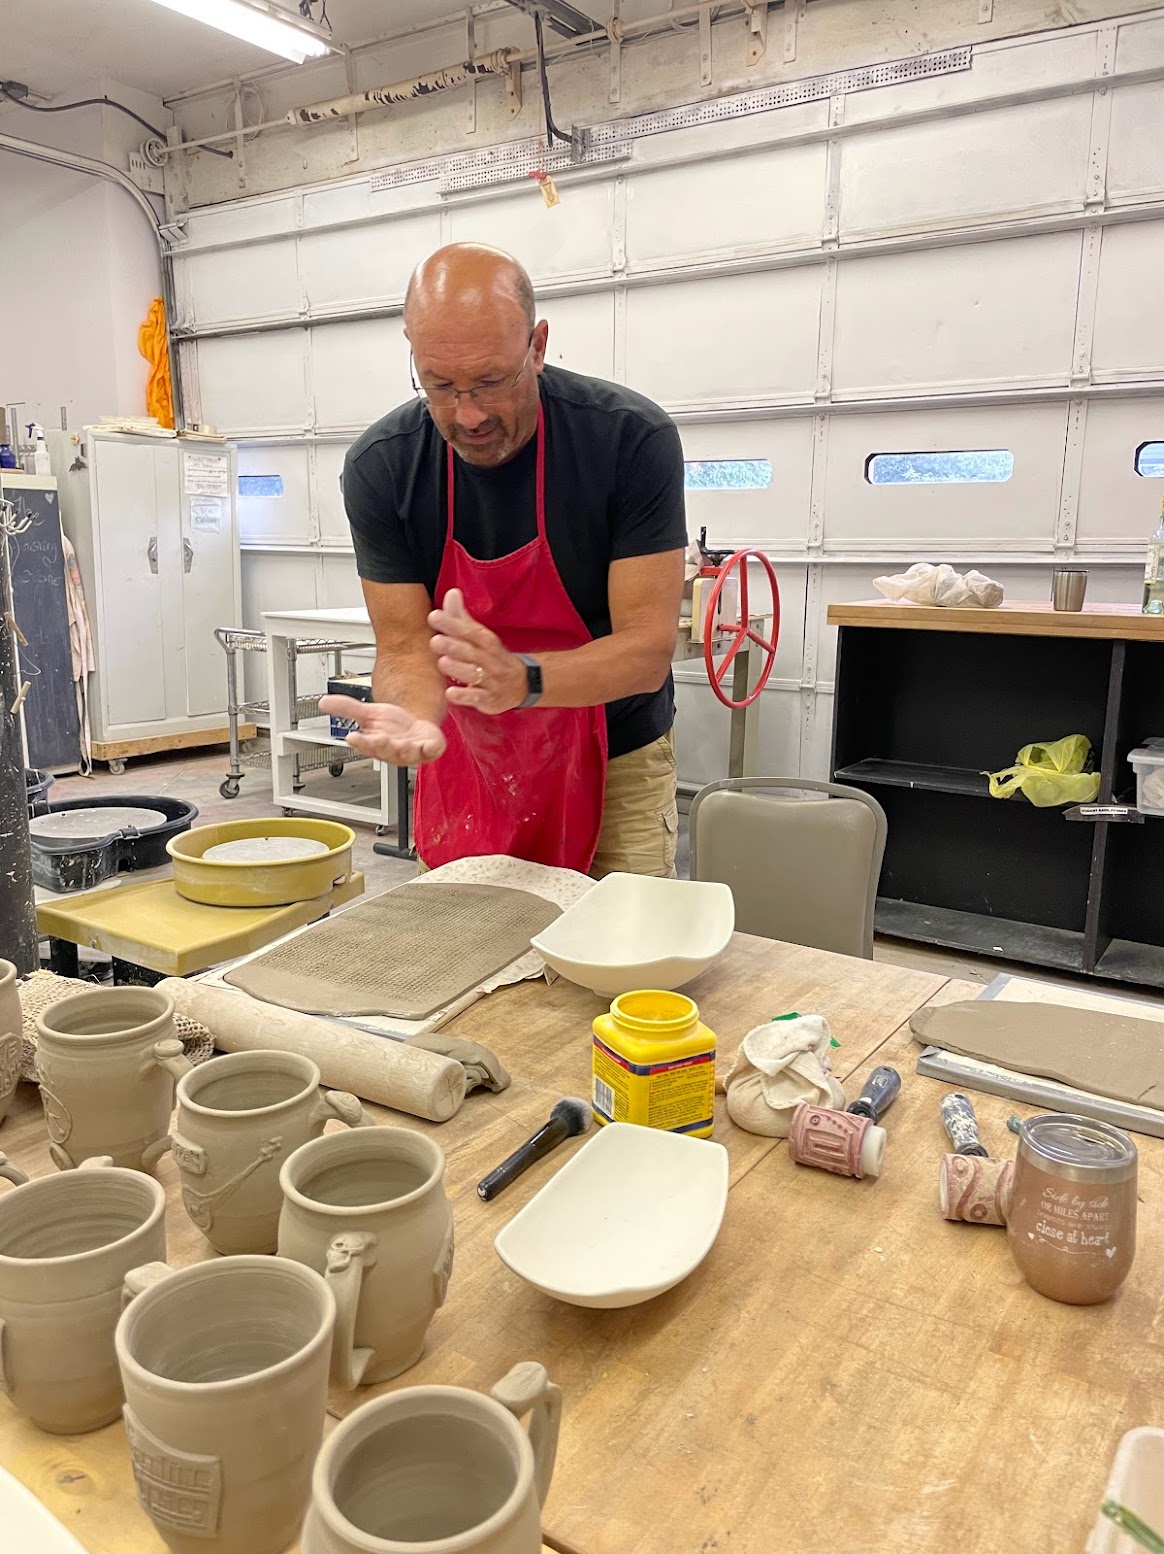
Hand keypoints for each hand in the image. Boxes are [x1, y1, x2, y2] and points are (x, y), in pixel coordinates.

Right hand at [317, 696, 446, 764]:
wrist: (416, 726)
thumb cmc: (392, 725)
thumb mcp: (369, 713)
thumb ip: (347, 708)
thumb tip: (323, 702)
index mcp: (375, 743)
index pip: (364, 745)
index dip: (359, 742)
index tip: (352, 737)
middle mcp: (392, 750)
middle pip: (385, 751)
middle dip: (381, 745)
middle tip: (378, 738)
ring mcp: (411, 751)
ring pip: (406, 754)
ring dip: (404, 750)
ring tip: (402, 743)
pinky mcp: (430, 748)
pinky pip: (431, 751)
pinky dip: (430, 749)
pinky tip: (428, 745)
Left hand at [428, 588, 527, 714]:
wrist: (522, 684)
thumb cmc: (492, 657)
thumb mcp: (481, 637)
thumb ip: (462, 618)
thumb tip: (451, 592)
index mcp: (486, 642)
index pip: (470, 631)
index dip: (453, 624)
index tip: (434, 616)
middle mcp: (489, 660)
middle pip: (470, 652)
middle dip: (453, 646)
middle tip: (435, 641)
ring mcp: (490, 680)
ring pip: (473, 674)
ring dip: (458, 668)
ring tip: (442, 662)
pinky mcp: (489, 699)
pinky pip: (477, 698)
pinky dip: (464, 696)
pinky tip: (450, 693)